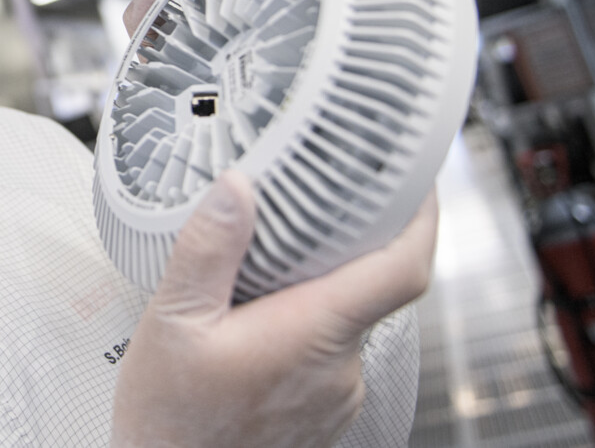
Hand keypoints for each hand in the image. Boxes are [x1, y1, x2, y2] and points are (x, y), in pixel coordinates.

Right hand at [111, 0, 432, 447]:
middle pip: (375, 283)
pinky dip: (305, 321)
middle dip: (354, 238)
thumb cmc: (169, 425)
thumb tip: (238, 186)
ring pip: (347, 317)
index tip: (423, 171)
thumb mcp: (171, 326)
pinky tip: (258, 312)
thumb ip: (207, 252)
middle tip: (326, 191)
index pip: (405, 265)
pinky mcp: (319, 412)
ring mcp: (335, 393)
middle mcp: (341, 365)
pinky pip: (328, 350)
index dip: (426, 214)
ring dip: (321, 283)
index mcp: (314, 331)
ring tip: (273, 250)